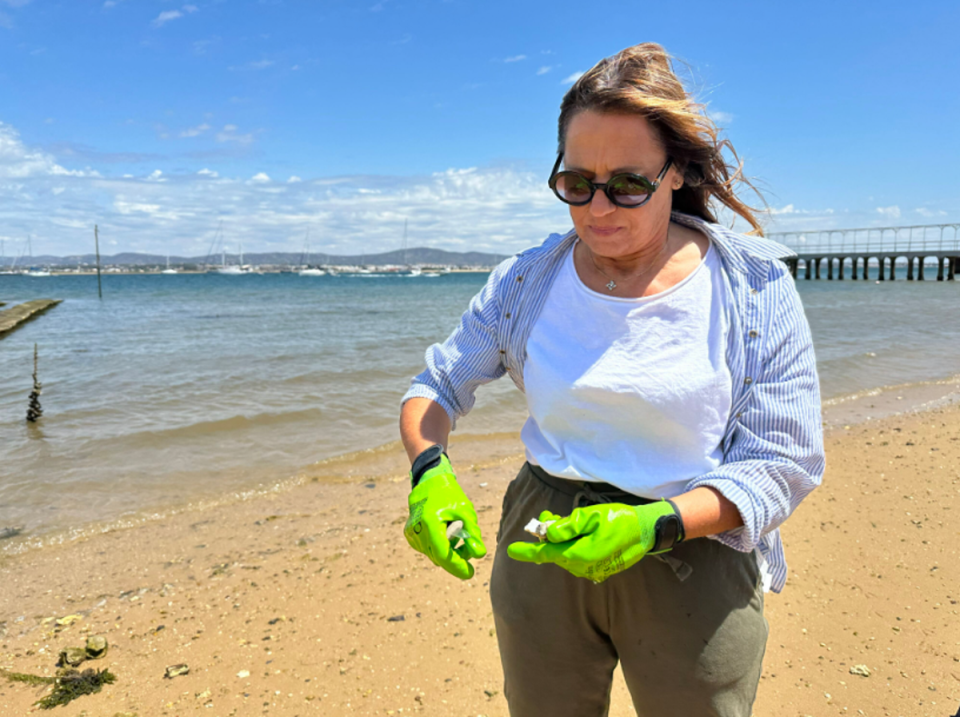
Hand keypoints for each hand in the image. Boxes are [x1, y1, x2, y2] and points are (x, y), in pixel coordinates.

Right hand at [403, 455, 486, 578]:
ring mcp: (411, 534)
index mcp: (430, 523)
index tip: (471, 573)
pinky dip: (440, 546)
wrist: (429, 481)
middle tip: (471, 548)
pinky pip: (428, 548)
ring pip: (434, 554)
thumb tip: (479, 555)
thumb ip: (472, 534)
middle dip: (456, 558)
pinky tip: (447, 532)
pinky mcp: (410, 534)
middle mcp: (417, 531)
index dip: (457, 567)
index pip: (444, 555)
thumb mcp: (466, 512)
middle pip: (439, 557)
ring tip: (460, 535)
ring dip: (449, 552)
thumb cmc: (450, 495)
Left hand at [507, 500, 678, 582]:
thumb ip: (568, 525)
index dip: (527, 551)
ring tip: (559, 518)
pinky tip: (575, 532)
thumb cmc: (620, 520)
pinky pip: (576, 557)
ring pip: (565, 554)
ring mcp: (591, 570)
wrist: (648, 532)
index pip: (546, 553)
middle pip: (555, 552)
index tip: (511, 550)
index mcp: (579, 554)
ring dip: (560, 539)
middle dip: (547, 536)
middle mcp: (582, 567)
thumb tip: (549, 533)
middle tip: (546, 516)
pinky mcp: (598, 569)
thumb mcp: (592, 516)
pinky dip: (571, 544)